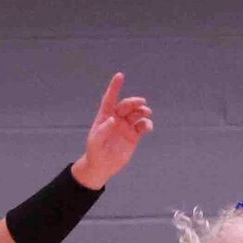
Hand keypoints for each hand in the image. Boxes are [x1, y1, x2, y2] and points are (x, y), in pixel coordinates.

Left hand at [73, 73, 154, 188]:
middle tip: (142, 103)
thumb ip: (104, 129)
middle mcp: (116, 119)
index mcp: (105, 116)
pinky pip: (143, 126)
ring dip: (142, 111)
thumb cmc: (95, 151)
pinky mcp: (134, 136)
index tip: (120, 76)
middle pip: (127, 105)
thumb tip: (114, 119)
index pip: (110, 98)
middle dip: (134, 102)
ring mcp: (126, 127)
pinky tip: (147, 126)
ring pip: (136, 114)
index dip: (115, 87)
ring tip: (146, 112)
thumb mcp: (96, 140)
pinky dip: (147, 124)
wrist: (103, 166)